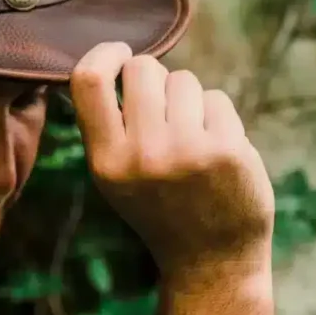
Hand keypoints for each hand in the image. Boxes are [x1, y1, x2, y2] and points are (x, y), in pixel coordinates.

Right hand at [68, 42, 275, 277]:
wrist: (210, 261)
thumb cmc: (162, 207)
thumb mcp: (117, 176)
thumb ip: (111, 126)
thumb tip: (116, 61)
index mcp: (106, 161)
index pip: (88, 80)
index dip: (104, 53)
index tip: (119, 53)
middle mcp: (143, 155)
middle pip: (143, 69)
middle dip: (155, 77)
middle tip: (165, 109)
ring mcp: (187, 152)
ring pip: (184, 80)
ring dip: (190, 100)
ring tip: (192, 141)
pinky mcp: (227, 151)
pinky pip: (217, 100)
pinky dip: (219, 118)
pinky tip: (218, 152)